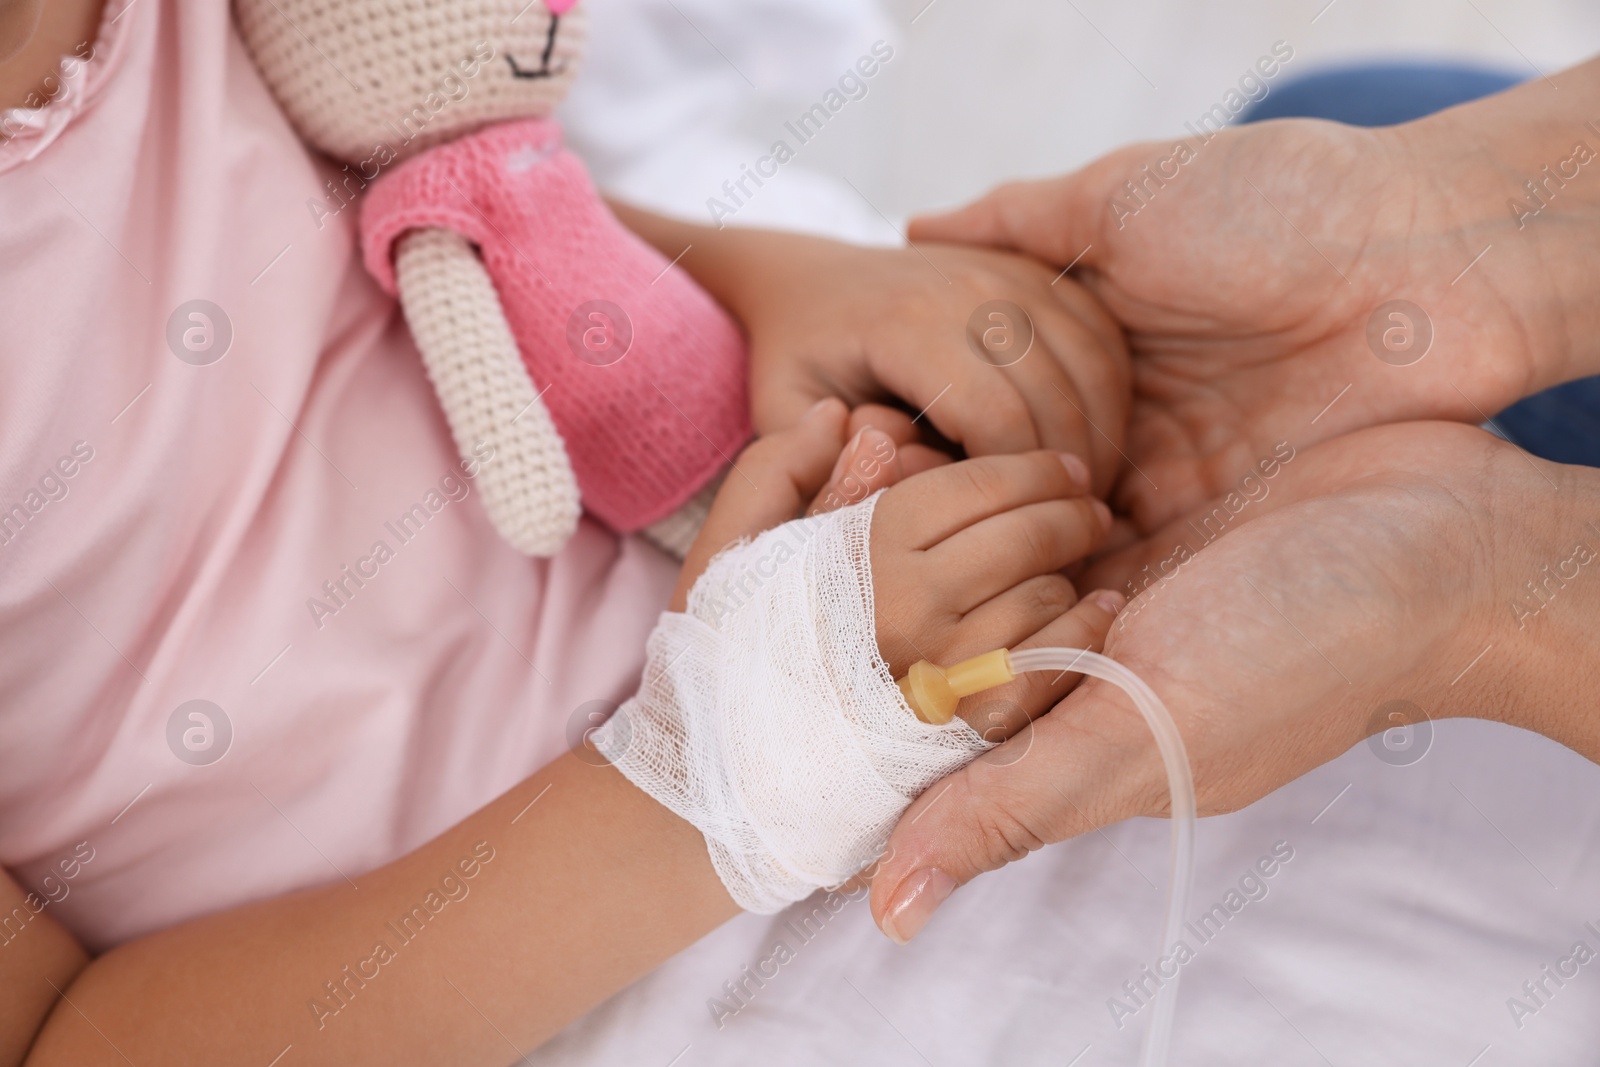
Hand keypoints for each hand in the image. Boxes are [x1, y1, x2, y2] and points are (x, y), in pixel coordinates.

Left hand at [606, 202, 1129, 495]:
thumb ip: (823, 464)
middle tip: (1067, 530)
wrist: (811, 278)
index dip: (1016, 489)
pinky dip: (1109, 394)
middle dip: (1068, 474)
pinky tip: (1090, 443)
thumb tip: (898, 504)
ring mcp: (1010, 269)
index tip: (1013, 533)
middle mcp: (969, 285)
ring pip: (1093, 365)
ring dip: (1102, 436)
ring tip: (1081, 495)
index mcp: (908, 324)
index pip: (998, 418)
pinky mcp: (1037, 269)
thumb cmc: (797, 358)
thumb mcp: (783, 413)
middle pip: (1057, 397)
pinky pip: (1102, 335)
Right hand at [674, 398, 1126, 735]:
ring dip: (1070, 572)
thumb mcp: (729, 550)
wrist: (727, 780)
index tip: (1060, 465)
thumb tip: (843, 416)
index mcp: (860, 553)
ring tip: (1079, 561)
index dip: (1030, 468)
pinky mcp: (965, 734)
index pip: (975, 486)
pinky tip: (1094, 612)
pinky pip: (1047, 672)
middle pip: (1022, 539)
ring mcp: (941, 676)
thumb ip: (779, 471)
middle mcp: (908, 612)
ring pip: (1042, 600)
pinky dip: (1080, 635)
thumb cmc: (726, 653)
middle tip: (1087, 507)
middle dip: (1068, 512)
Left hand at [868, 421, 1592, 942]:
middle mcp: (1075, 672)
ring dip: (929, 503)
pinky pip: (1037, 505)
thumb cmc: (1306, 649)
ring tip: (877, 430)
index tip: (805, 559)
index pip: (924, 712)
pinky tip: (952, 418)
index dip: (857, 647)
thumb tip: (885, 912)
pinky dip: (993, 472)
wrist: (1445, 541)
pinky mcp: (1142, 527)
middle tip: (845, 461)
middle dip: (879, 552)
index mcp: (1063, 738)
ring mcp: (1110, 594)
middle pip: (942, 625)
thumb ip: (1015, 807)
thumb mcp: (1153, 731)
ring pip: (978, 557)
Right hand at [909, 116, 1561, 532]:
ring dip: (1003, 553)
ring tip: (919, 582)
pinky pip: (1129, 569)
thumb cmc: (1272, 209)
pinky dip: (1072, 588)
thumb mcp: (1127, 195)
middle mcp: (1123, 410)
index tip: (864, 444)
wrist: (1421, 264)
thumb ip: (1024, 219)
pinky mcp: (1213, 523)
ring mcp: (1166, 471)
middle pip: (1015, 473)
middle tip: (880, 533)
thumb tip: (914, 224)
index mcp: (1096, 331)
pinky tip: (1001, 608)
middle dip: (954, 504)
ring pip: (1059, 529)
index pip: (989, 393)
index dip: (929, 420)